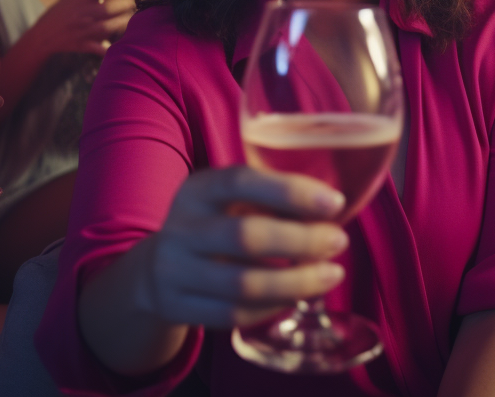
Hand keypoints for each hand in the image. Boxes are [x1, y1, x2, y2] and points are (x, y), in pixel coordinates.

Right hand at [29, 0, 141, 56]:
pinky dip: (109, 47)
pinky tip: (120, 45)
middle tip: (140, 1)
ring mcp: (82, 30)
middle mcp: (82, 13)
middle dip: (128, 4)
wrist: (42, 35)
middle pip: (108, 7)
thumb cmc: (61, 14)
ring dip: (125, 22)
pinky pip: (97, 47)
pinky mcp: (82, 44)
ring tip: (135, 17)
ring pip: (107, 26)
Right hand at [130, 166, 348, 329]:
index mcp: (197, 190)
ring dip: (296, 281)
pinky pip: (233, 313)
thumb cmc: (214, 228)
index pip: (241, 181)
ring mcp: (174, 270)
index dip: (290, 191)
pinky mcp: (177, 306)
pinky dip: (274, 306)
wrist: (156, 271)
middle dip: (301, 241)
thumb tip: (331, 210)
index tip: (335, 203)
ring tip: (330, 274)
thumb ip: (271, 201)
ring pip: (242, 284)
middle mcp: (181, 228)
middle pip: (245, 236)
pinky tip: (298, 296)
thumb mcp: (229, 202)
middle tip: (337, 241)